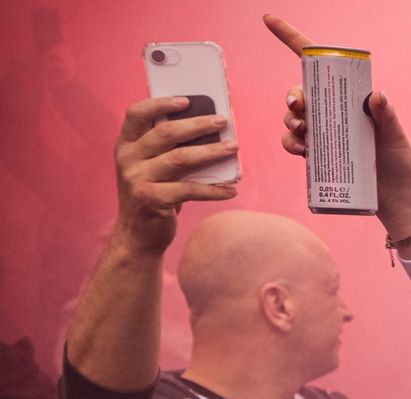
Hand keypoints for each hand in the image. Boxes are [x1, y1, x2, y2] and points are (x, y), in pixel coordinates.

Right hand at [109, 97, 237, 253]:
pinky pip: (190, 190)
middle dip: (197, 125)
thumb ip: (168, 148)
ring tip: (234, 148)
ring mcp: (137, 179)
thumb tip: (208, 127)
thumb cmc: (153, 193)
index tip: (187, 100)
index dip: (160, 104)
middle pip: (165, 133)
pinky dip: (213, 190)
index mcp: (126, 144)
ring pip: (180, 159)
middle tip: (222, 121)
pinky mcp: (152, 200)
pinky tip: (231, 190)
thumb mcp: (152, 167)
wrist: (138, 235)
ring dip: (211, 152)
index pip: (136, 113)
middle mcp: (127, 159)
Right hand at [265, 14, 410, 240]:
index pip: (317, 64)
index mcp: (349, 98)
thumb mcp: (395, 136)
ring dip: (290, 120)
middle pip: (301, 92)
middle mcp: (333, 112)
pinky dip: (289, 142)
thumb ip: (387, 116)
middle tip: (299, 107)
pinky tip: (301, 150)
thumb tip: (378, 95)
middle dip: (293, 96)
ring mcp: (324, 133)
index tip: (269, 19)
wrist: (396, 198)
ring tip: (303, 133)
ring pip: (293, 117)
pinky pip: (292, 142)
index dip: (292, 39)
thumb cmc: (399, 162)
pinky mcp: (318, 154)